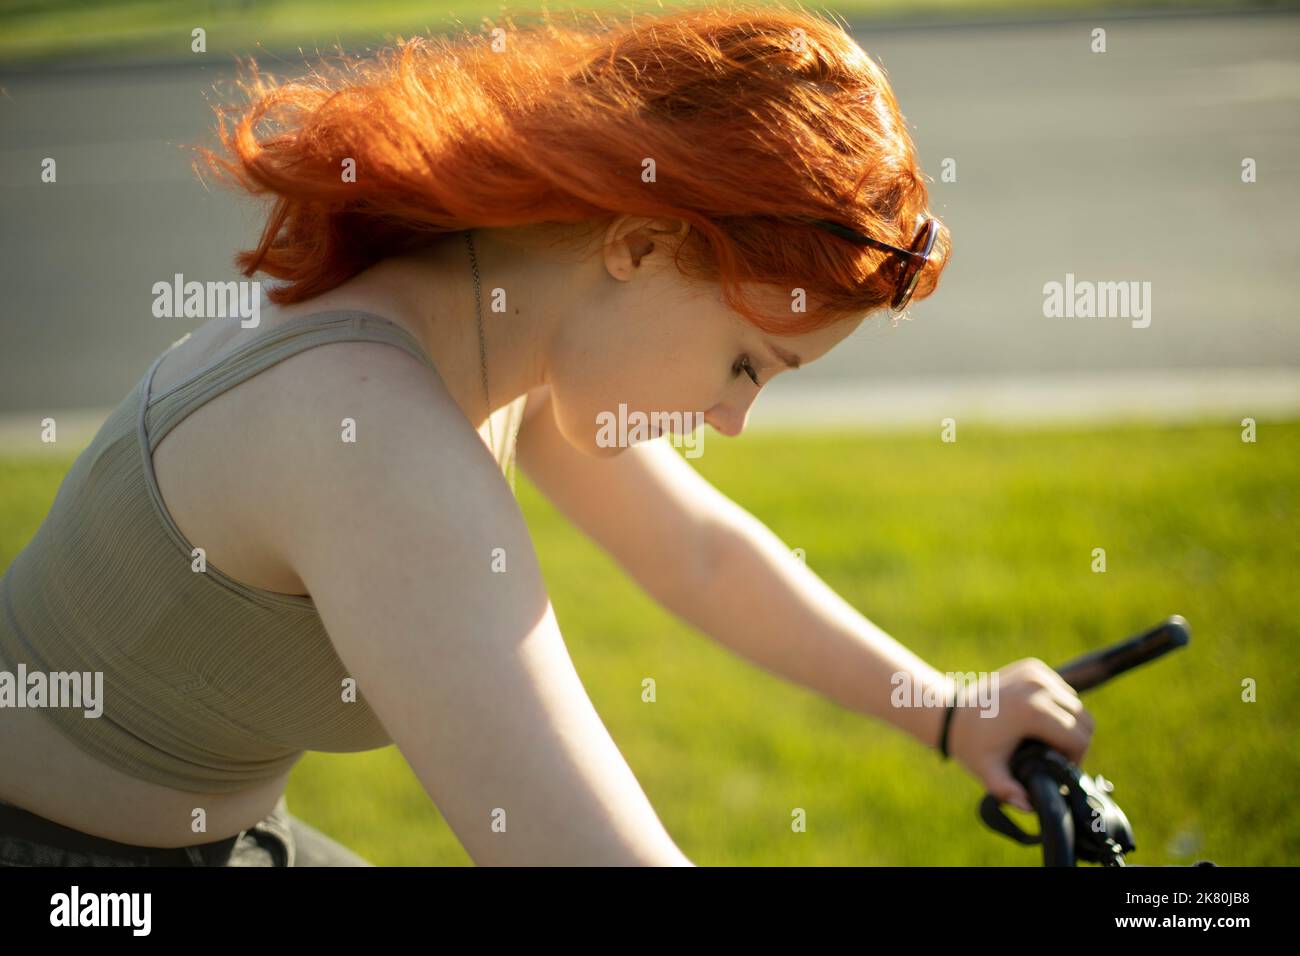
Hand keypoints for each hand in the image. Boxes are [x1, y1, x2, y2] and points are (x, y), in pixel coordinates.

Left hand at [945, 658, 1094, 812]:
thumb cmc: (971, 745)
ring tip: (1049, 740)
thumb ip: (1009, 792)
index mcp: (1033, 711)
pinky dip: (1058, 705)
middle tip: (1057, 756)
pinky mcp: (1032, 666)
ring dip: (1069, 723)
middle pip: (1084, 718)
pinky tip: (1041, 720)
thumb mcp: (989, 772)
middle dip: (1076, 741)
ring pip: (1075, 703)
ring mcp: (1035, 673)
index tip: (1059, 768)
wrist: (949, 713)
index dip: (1076, 758)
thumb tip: (1029, 806)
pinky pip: (1061, 689)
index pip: (1079, 738)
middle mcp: (1038, 686)